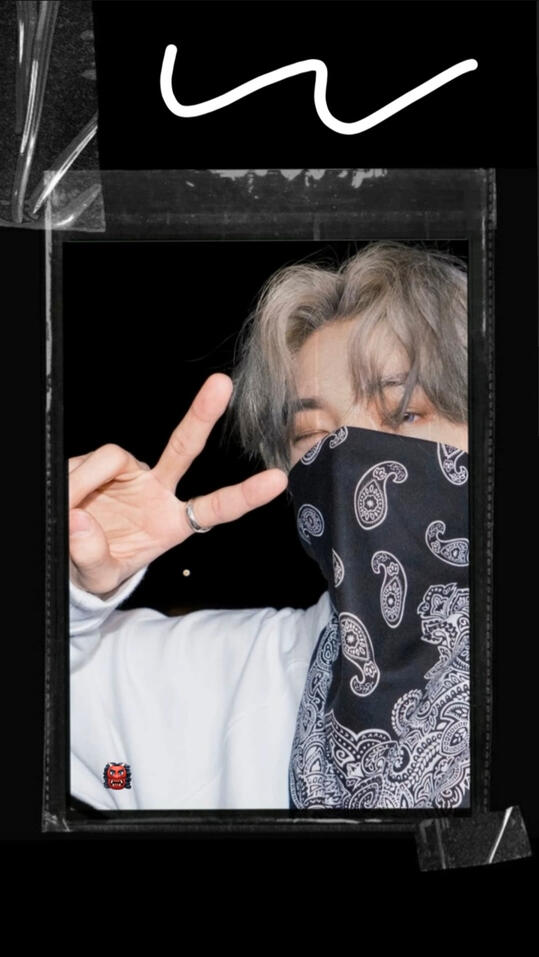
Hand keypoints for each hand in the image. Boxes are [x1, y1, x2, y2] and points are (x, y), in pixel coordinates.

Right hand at [69, 373, 287, 595]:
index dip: (245, 495)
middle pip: (185, 448)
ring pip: (112, 458)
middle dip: (202, 415)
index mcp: (172, 522)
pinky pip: (85, 463)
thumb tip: (79, 521)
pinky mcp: (100, 464)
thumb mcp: (99, 576)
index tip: (277, 480)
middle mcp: (157, 490)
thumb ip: (93, 556)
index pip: (215, 507)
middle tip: (222, 385)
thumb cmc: (97, 567)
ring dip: (86, 481)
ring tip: (70, 509)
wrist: (71, 555)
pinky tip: (65, 497)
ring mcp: (129, 473)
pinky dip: (73, 480)